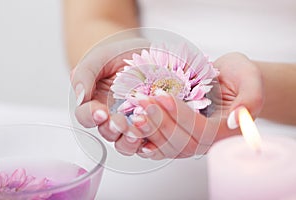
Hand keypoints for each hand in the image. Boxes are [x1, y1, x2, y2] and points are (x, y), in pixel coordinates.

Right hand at [71, 38, 149, 155]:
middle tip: (120, 123)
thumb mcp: (96, 59)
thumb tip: (81, 96)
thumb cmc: (113, 55)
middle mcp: (111, 117)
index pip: (86, 117)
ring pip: (126, 141)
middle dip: (113, 129)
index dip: (90, 117)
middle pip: (107, 132)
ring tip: (136, 133)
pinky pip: (148, 137)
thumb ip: (83, 75)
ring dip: (129, 140)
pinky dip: (150, 139)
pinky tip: (153, 133)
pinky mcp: (149, 122)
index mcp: (93, 104)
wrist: (137, 51)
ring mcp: (131, 121)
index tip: (100, 112)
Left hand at [126, 52, 264, 158]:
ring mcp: (192, 140)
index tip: (163, 96)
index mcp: (225, 131)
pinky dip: (147, 138)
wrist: (229, 79)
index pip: (200, 131)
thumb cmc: (240, 76)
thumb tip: (233, 121)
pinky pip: (161, 144)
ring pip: (168, 147)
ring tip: (134, 110)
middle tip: (141, 101)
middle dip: (159, 122)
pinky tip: (133, 127)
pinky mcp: (180, 135)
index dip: (180, 116)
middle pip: (181, 143)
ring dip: (149, 129)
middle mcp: (207, 141)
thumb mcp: (251, 78)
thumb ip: (250, 99)